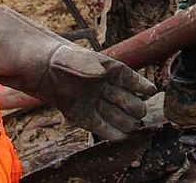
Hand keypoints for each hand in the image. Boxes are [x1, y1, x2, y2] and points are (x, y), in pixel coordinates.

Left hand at [0, 8, 154, 139]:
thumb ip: (88, 65)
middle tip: (139, 112)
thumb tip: (101, 74)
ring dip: (124, 121)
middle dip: (133, 107)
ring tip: (130, 126)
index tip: (151, 91)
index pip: (130, 79)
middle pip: (126, 100)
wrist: (44, 72)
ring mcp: (97, 103)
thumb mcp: (75, 59)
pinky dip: (110, 132)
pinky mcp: (85, 117)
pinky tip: (120, 136)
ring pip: (117, 115)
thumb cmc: (62, 61)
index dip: (141, 85)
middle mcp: (107, 88)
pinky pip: (101, 126)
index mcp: (111, 70)